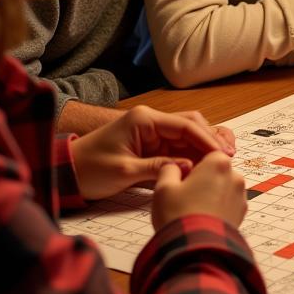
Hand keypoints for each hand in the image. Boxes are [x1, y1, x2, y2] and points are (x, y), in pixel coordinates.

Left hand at [71, 106, 235, 200]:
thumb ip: (158, 168)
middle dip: (211, 139)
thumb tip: (189, 169)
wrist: (66, 173)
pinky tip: (205, 165)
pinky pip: (179, 147)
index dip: (207, 140)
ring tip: (223, 160)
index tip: (223, 155)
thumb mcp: (123, 171)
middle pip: (192, 124)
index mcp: (144, 120)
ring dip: (205, 146)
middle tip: (228, 157)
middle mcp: (151, 122)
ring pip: (188, 134)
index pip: (185, 125)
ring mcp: (152, 133)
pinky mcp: (151, 146)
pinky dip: (193, 155)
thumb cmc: (89, 169)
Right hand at [151, 152, 246, 230]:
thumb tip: (173, 167)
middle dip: (204, 180)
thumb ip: (169, 169)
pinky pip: (228, 205)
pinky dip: (218, 208)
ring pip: (223, 188)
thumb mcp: (163, 188)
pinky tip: (202, 218)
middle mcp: (235, 176)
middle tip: (185, 196)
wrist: (196, 248)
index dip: (194, 165)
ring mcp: (241, 196)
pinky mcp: (242, 214)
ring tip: (192, 210)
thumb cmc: (180, 215)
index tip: (183, 177)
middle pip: (217, 171)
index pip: (207, 153)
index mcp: (218, 163)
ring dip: (212, 194)